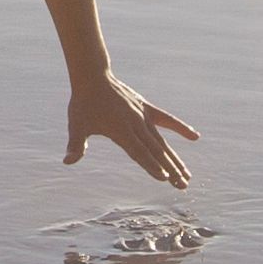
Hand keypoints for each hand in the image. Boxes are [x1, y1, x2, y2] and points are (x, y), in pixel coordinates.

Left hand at [63, 70, 197, 185]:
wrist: (93, 76)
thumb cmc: (83, 103)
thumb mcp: (77, 125)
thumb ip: (76, 145)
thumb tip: (67, 161)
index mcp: (121, 130)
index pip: (139, 152)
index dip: (151, 166)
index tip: (165, 179)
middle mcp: (136, 124)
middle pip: (156, 151)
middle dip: (170, 170)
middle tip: (183, 186)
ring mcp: (143, 116)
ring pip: (163, 141)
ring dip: (175, 159)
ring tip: (187, 176)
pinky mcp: (146, 108)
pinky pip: (167, 120)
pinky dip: (180, 128)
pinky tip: (195, 137)